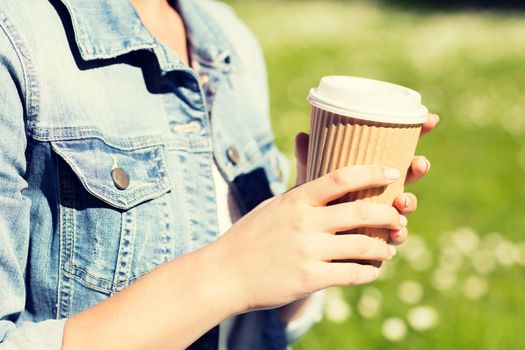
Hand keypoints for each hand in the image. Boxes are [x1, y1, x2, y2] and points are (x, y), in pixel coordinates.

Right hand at [216, 165, 402, 310]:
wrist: (225, 273)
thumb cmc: (251, 236)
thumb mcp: (273, 205)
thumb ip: (301, 190)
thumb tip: (318, 171)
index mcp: (296, 199)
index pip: (341, 177)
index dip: (371, 172)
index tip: (392, 172)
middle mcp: (304, 222)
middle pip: (361, 212)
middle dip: (388, 215)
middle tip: (399, 219)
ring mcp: (307, 251)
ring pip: (363, 246)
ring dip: (383, 248)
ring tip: (388, 250)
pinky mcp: (309, 278)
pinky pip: (352, 274)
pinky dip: (368, 273)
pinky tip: (371, 271)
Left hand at [294, 113, 439, 244]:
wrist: (308, 237)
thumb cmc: (315, 202)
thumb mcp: (311, 179)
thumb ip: (309, 160)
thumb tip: (301, 135)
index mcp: (371, 170)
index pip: (399, 148)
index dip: (418, 133)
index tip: (431, 119)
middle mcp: (383, 189)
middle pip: (409, 175)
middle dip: (419, 167)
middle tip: (420, 163)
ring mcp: (385, 213)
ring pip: (405, 205)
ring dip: (409, 202)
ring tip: (402, 200)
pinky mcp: (381, 237)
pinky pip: (396, 235)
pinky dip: (398, 233)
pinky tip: (397, 231)